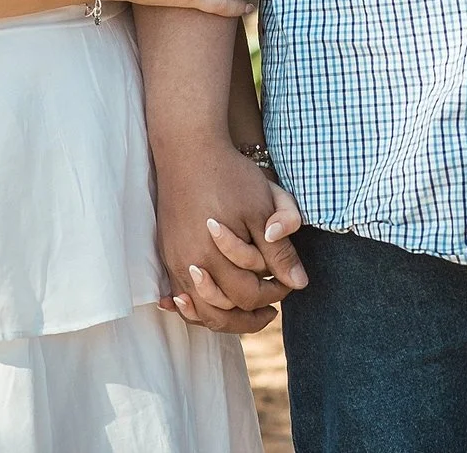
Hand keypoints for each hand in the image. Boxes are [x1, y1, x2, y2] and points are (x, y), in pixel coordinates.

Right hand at [151, 137, 304, 332]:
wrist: (188, 149)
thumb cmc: (230, 176)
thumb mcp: (262, 209)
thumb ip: (279, 251)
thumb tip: (300, 284)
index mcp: (214, 256)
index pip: (247, 296)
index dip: (273, 295)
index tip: (288, 285)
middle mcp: (189, 265)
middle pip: (219, 314)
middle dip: (249, 316)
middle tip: (272, 309)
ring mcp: (173, 259)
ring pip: (197, 310)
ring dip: (223, 316)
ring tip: (247, 309)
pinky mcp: (166, 251)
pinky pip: (180, 294)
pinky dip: (197, 306)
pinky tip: (214, 303)